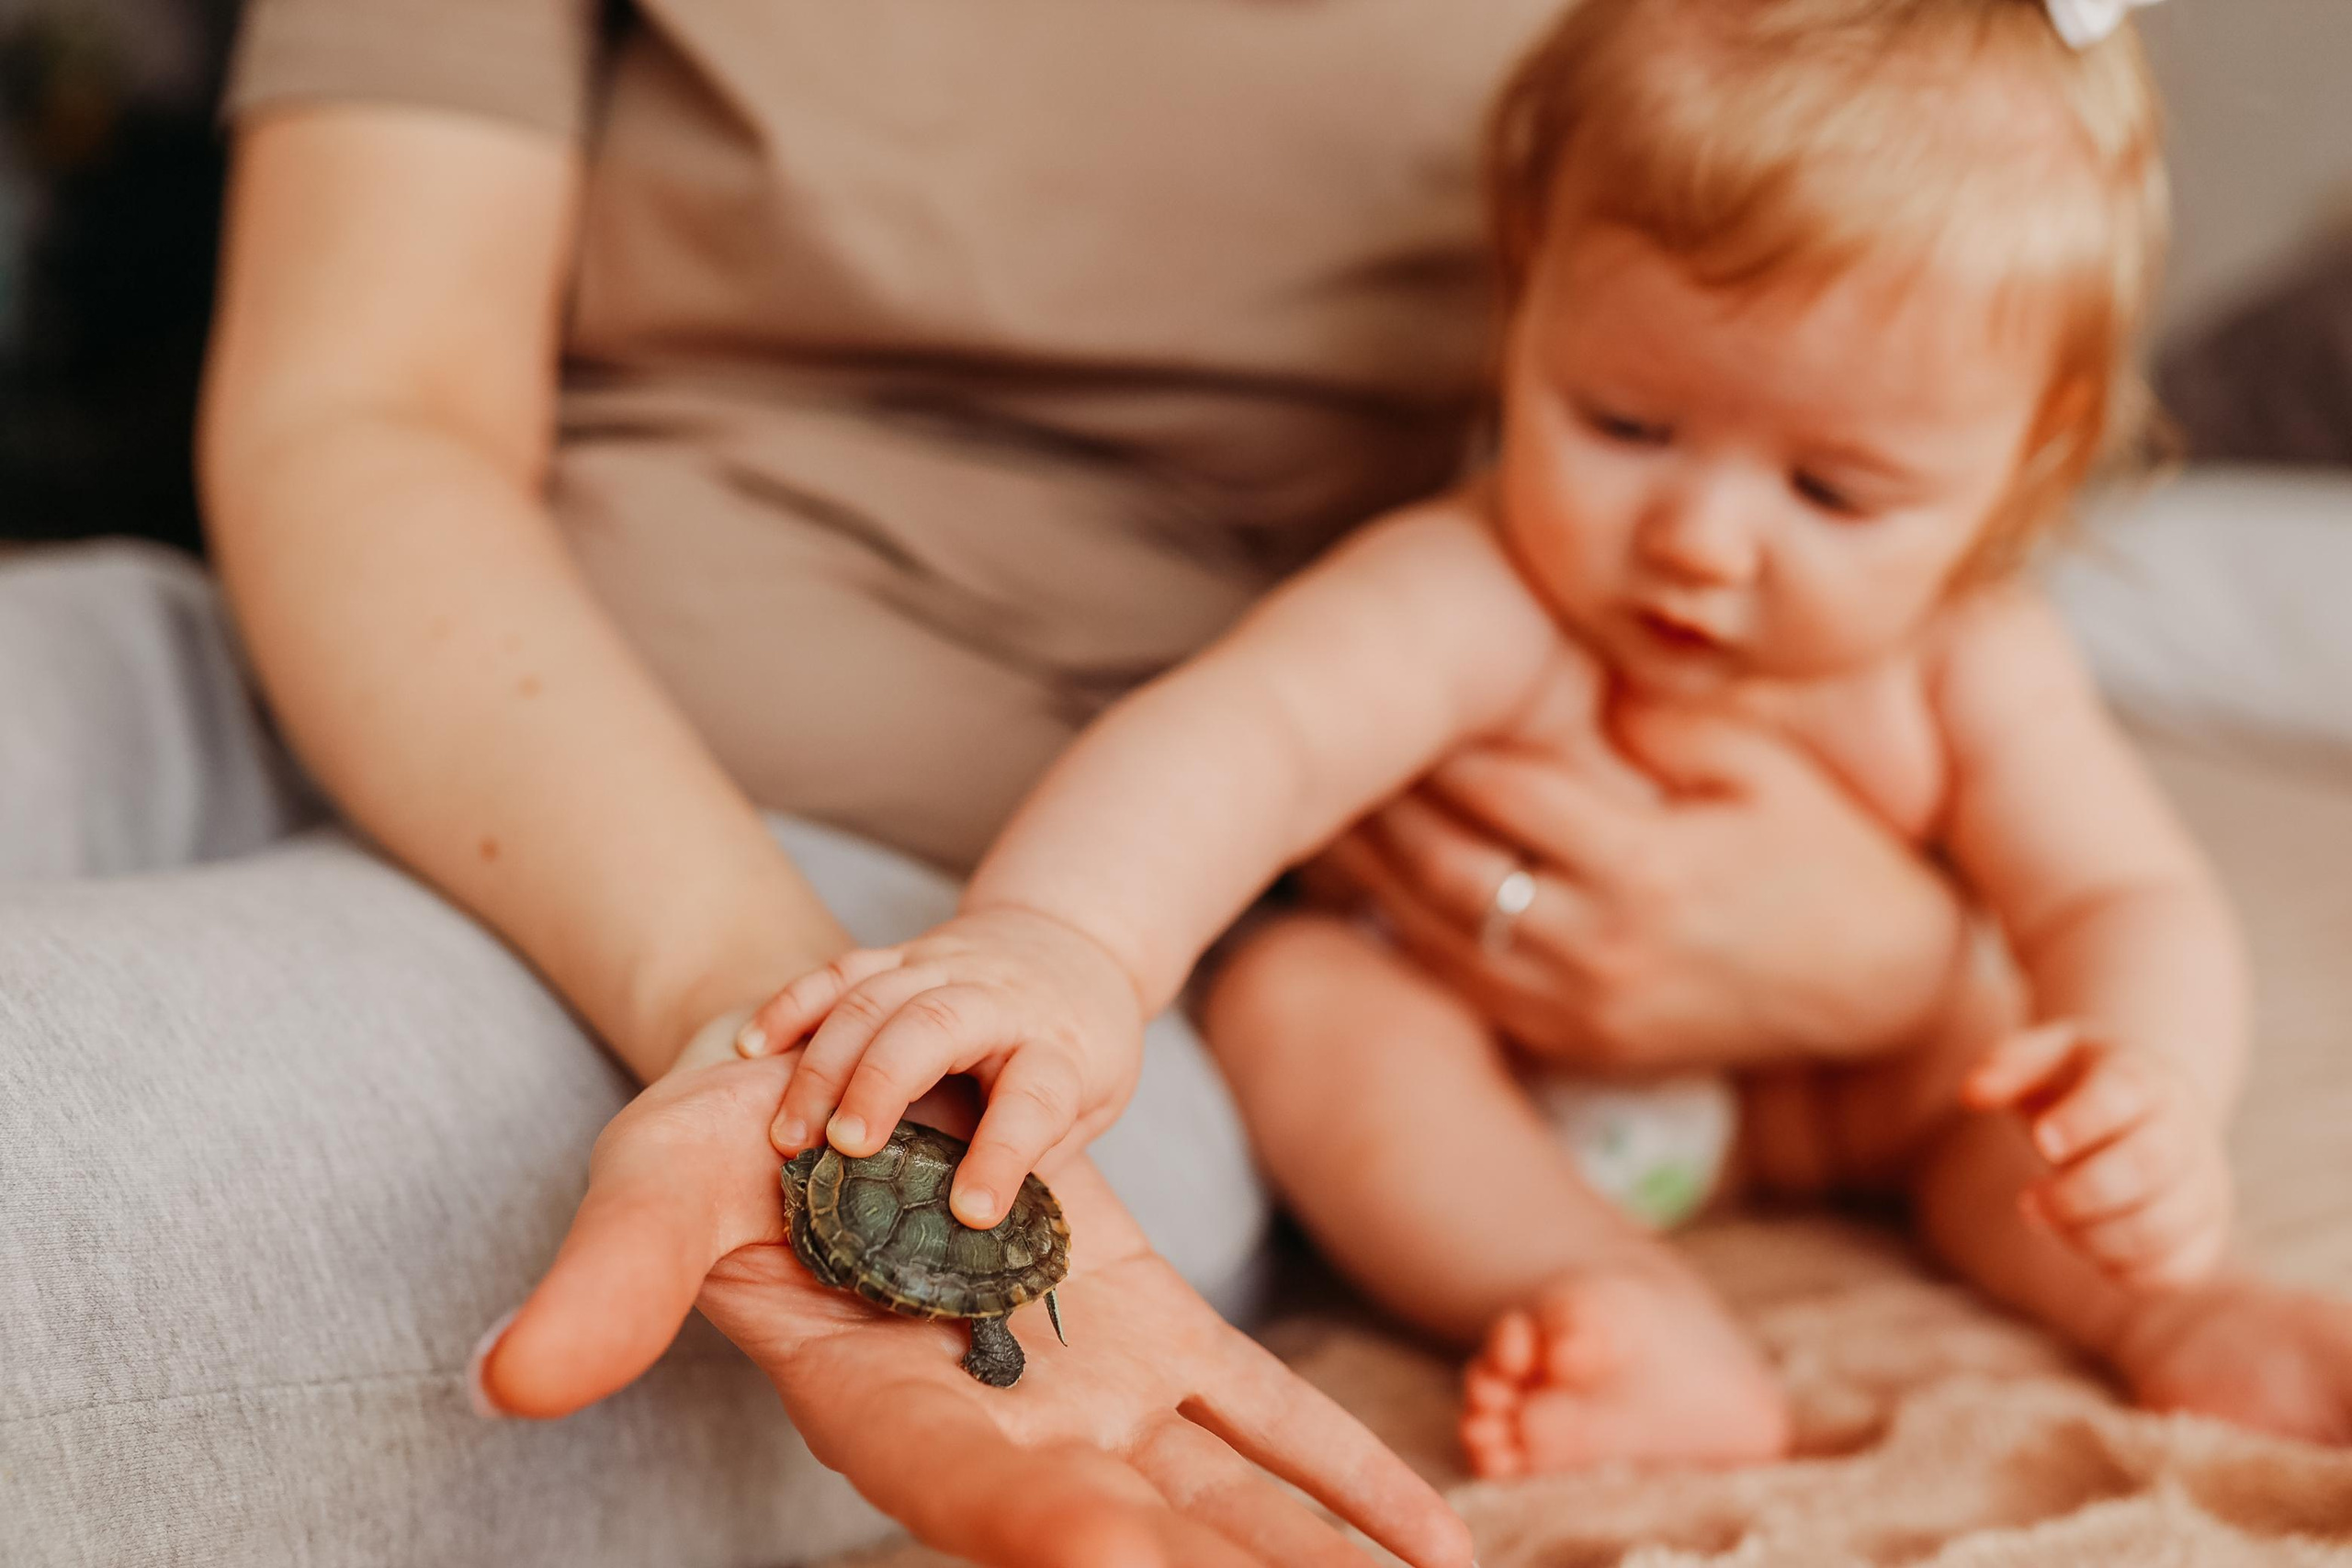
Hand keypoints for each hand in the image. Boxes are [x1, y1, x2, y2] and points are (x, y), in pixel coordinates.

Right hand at [473, 1038, 1473, 1567]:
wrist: (820, 1087)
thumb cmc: (713, 1150)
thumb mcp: (657, 1187)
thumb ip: (613, 1283)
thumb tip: (517, 1378)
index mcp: (884, 1413)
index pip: (983, 1499)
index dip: (1057, 1535)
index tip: (1132, 1557)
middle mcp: (1003, 1432)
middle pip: (1134, 1537)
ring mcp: (1091, 1391)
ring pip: (1222, 1501)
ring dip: (1321, 1564)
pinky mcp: (1153, 1332)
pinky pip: (1263, 1414)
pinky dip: (1344, 1475)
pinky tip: (1437, 1545)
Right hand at [735, 906, 1145, 1227]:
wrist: (1072, 938)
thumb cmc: (1078, 1041)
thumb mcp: (1091, 1101)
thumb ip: (1039, 1151)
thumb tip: (980, 1235)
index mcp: (1059, 1046)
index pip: (1034, 1099)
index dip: (1002, 1156)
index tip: (970, 1213)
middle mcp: (999, 998)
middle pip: (936, 1024)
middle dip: (881, 1082)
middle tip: (841, 1147)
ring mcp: (943, 966)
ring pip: (874, 995)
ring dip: (823, 1061)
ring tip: (786, 1134)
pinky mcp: (901, 954)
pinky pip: (839, 970)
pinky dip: (791, 1004)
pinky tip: (752, 1047)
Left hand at [1314, 702, 1967, 1068]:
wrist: (1882, 990)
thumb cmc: (1831, 856)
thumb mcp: (1768, 770)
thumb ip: (1666, 721)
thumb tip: (1577, 679)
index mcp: (1648, 868)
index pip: (1507, 791)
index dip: (1442, 739)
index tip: (1396, 693)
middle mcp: (1601, 946)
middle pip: (1450, 866)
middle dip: (1381, 804)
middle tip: (1325, 748)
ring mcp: (1581, 1006)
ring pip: (1440, 933)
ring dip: (1371, 872)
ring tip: (1316, 811)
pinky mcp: (1574, 1042)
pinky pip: (1465, 986)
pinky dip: (1406, 932)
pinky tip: (1368, 884)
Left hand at [1964, 1021, 2233, 1288]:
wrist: (2150, 1107)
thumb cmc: (2081, 1082)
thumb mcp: (2046, 1055)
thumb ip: (2008, 1066)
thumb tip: (1971, 1094)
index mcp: (2145, 1076)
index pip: (2124, 1092)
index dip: (2083, 1120)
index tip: (2041, 1142)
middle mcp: (2186, 1130)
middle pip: (2149, 1164)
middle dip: (2079, 1192)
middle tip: (2029, 1202)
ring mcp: (2204, 1185)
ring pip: (2162, 1224)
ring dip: (2094, 1236)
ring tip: (2051, 1221)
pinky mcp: (2206, 1234)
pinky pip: (2176, 1269)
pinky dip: (2124, 1269)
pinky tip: (2085, 1244)